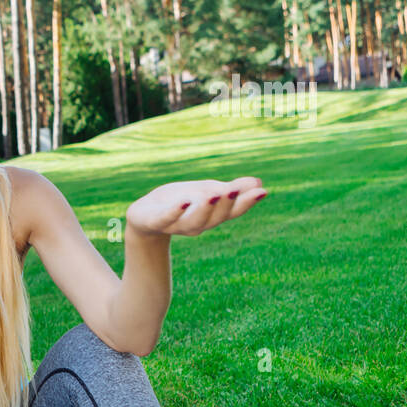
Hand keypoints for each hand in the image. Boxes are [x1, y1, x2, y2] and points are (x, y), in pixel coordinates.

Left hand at [126, 176, 267, 237]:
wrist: (144, 217)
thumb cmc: (179, 203)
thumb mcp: (205, 192)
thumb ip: (230, 190)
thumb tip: (258, 182)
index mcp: (211, 216)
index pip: (232, 211)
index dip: (247, 202)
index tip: (263, 191)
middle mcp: (197, 224)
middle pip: (215, 217)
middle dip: (226, 204)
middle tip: (235, 190)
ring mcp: (176, 225)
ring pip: (194, 221)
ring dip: (205, 209)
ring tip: (214, 194)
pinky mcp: (156, 221)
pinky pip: (166, 219)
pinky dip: (175, 211)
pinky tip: (184, 201)